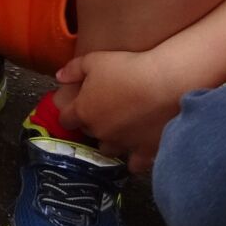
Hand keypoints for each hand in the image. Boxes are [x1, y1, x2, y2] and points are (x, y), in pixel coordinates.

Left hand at [54, 48, 177, 172]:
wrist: (165, 84)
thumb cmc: (127, 68)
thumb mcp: (94, 60)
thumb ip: (73, 69)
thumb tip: (59, 77)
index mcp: (83, 111)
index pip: (66, 119)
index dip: (70, 113)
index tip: (77, 107)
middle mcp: (99, 131)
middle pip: (89, 132)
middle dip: (94, 123)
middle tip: (107, 110)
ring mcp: (122, 144)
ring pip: (108, 149)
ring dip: (112, 141)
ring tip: (122, 130)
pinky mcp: (144, 151)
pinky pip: (135, 164)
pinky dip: (135, 160)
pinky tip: (138, 151)